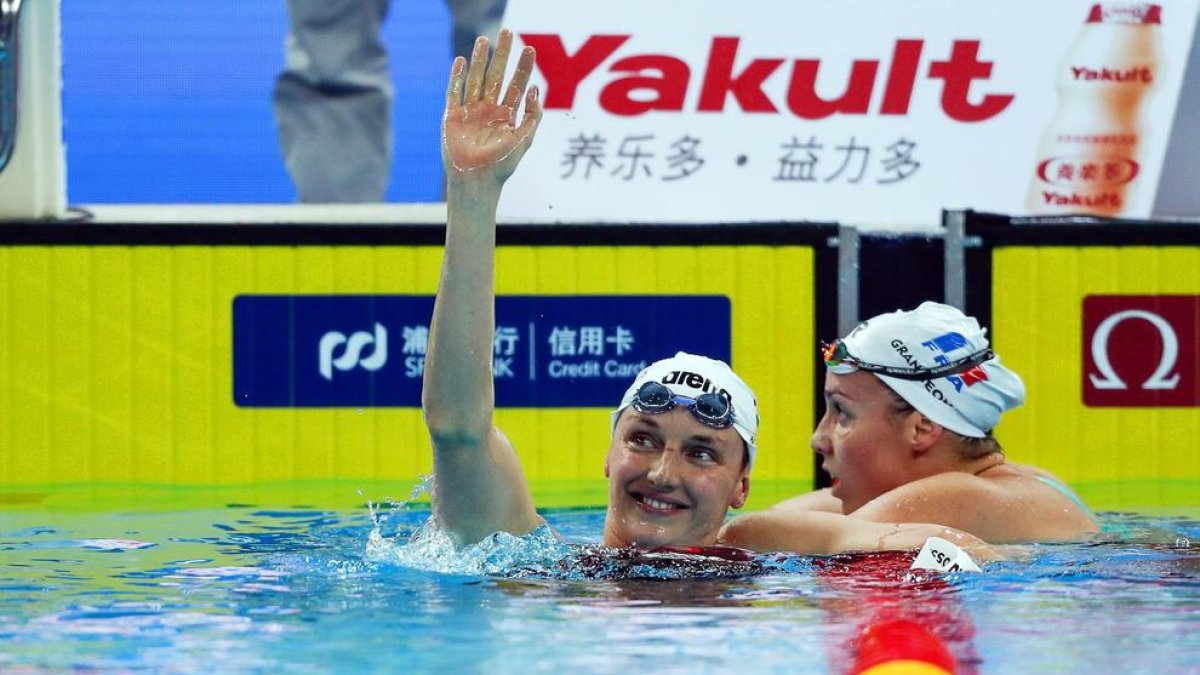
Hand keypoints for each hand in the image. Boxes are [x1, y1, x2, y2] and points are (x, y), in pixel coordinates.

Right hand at [442, 29, 541, 183]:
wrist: (477, 181)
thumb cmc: (502, 165)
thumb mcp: (524, 139)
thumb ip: (532, 114)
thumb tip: (535, 88)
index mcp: (506, 116)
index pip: (516, 85)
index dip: (523, 67)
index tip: (529, 49)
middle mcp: (488, 111)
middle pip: (496, 76)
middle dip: (502, 55)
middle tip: (507, 32)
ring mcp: (470, 112)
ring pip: (475, 80)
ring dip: (479, 60)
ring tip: (483, 40)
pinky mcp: (452, 117)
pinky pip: (454, 93)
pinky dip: (456, 77)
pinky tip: (460, 61)